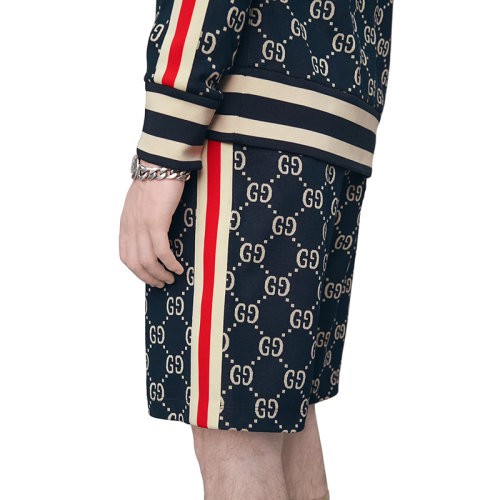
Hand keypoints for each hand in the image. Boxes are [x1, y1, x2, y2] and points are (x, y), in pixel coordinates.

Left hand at [119, 168, 185, 287]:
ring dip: (159, 274)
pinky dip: (169, 263)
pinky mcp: (156, 222)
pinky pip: (161, 251)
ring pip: (147, 261)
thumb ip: (142, 217)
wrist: (160, 163)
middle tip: (162, 283)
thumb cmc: (155, 179)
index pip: (125, 255)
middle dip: (148, 278)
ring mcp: (141, 225)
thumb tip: (154, 231)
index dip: (137, 271)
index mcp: (126, 223)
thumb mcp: (142, 202)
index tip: (150, 277)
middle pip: (134, 263)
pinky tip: (178, 267)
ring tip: (171, 278)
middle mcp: (130, 226)